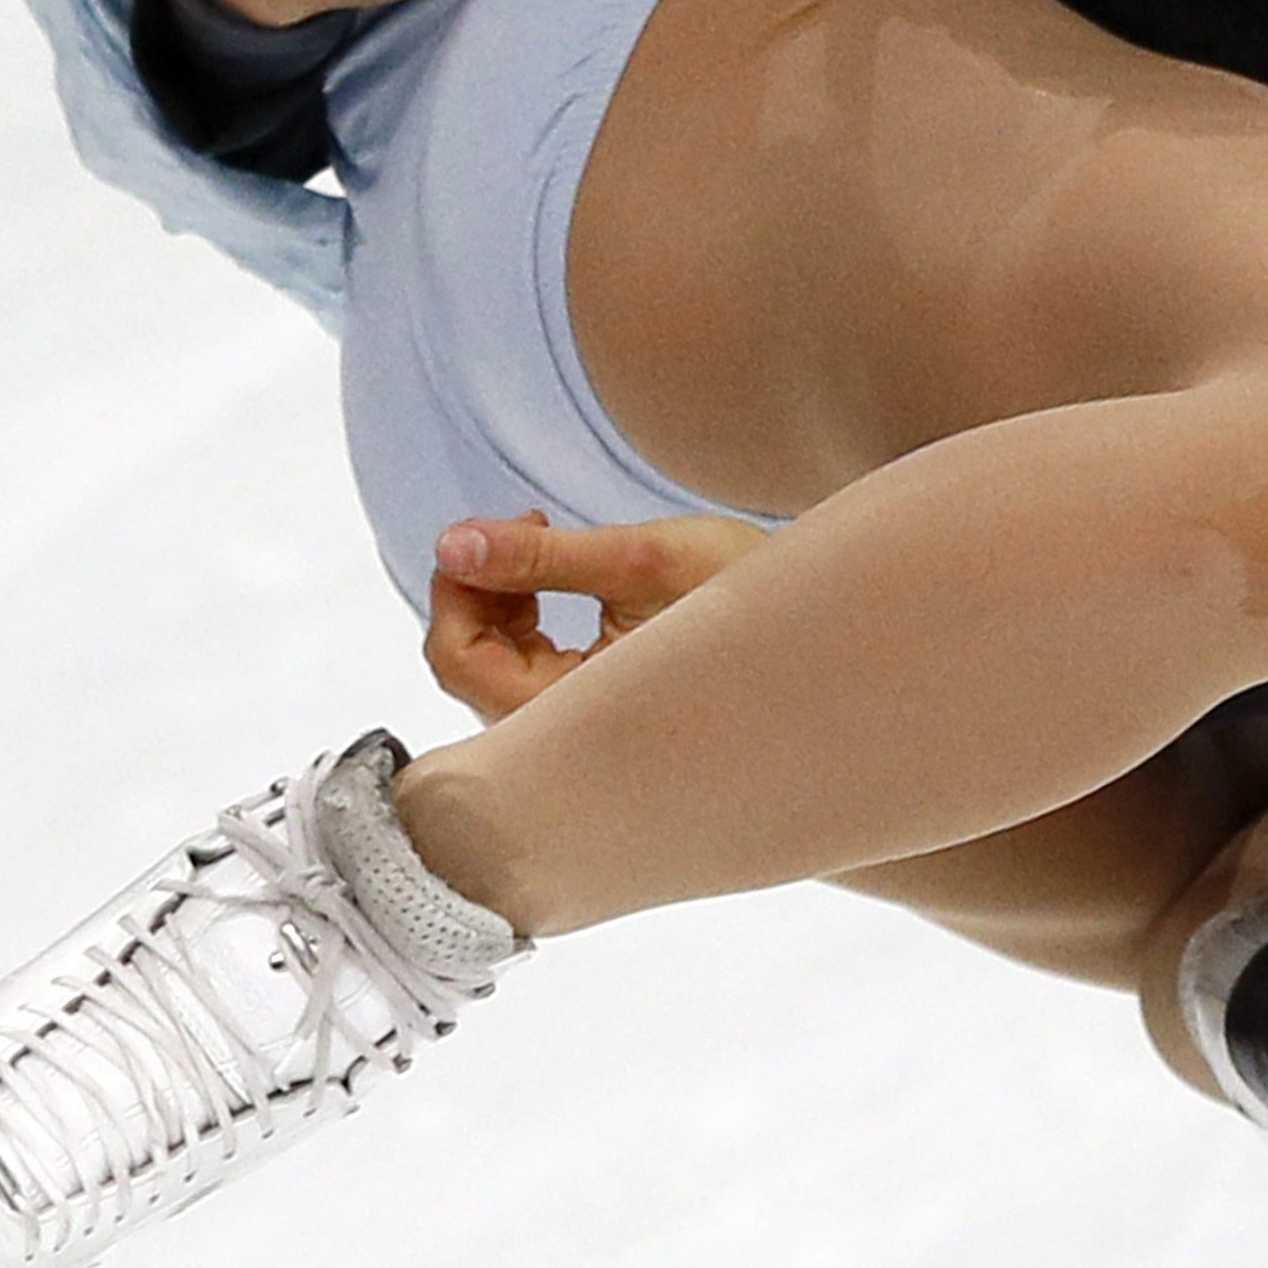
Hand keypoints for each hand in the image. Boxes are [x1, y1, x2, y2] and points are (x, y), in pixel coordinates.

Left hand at [421, 509, 769, 723]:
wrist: (816, 645)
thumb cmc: (746, 603)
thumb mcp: (642, 562)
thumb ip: (538, 557)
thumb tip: (451, 543)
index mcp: (573, 716)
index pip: (457, 660)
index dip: (457, 587)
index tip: (507, 526)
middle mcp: (564, 742)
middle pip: (466, 664)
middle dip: (480, 589)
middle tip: (533, 525)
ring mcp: (574, 734)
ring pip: (492, 667)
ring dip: (504, 603)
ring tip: (556, 543)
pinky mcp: (590, 717)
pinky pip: (525, 673)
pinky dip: (527, 623)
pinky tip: (566, 585)